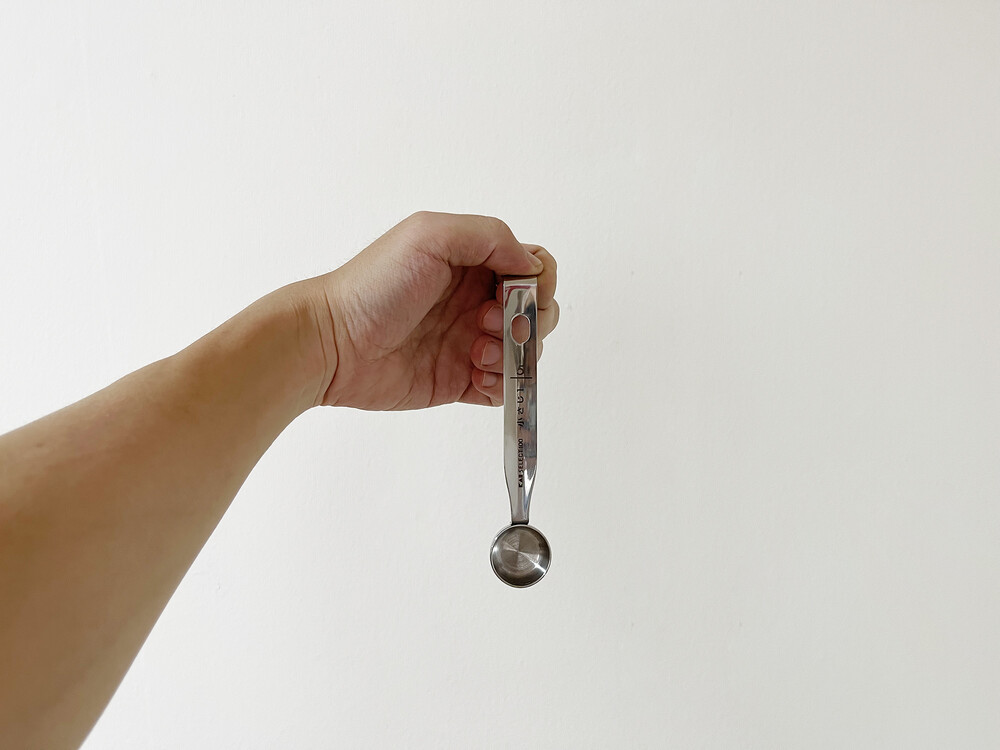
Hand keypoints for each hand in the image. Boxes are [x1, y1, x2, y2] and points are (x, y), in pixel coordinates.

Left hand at [307, 212, 558, 409]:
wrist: (333, 344)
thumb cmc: (372, 286)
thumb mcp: (430, 236)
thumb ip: (490, 237)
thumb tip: (531, 264)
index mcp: (473, 262)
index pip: (534, 265)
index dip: (538, 280)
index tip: (515, 292)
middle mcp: (476, 300)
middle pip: (538, 311)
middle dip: (528, 320)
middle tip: (486, 322)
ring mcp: (470, 342)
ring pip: (526, 351)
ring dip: (515, 354)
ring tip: (476, 353)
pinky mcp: (460, 380)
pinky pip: (504, 387)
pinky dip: (503, 384)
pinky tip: (474, 376)